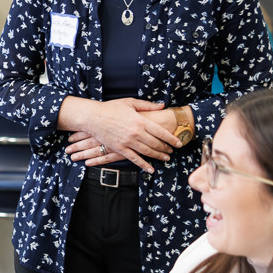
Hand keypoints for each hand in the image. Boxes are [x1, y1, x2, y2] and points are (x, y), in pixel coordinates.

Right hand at [62, 99, 180, 173]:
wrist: (93, 117)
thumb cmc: (111, 108)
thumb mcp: (130, 103)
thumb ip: (148, 105)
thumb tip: (162, 106)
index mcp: (140, 120)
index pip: (161, 132)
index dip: (171, 139)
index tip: (179, 143)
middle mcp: (136, 132)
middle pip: (156, 143)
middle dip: (166, 148)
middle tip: (172, 151)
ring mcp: (128, 142)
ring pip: (147, 152)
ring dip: (158, 156)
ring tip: (166, 159)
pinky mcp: (120, 148)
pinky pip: (134, 159)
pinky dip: (144, 165)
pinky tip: (151, 169)